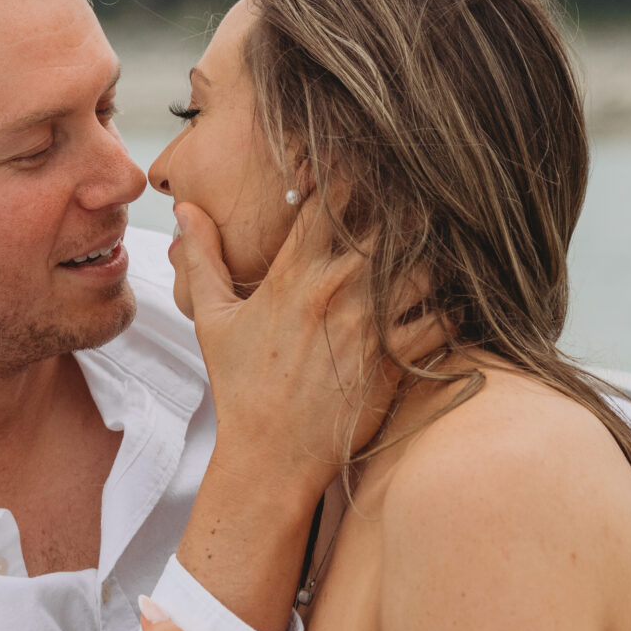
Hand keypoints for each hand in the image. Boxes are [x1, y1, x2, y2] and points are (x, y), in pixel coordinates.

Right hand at [171, 199, 443, 495]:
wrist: (270, 458)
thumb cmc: (242, 390)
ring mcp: (370, 328)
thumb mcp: (212, 320)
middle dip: (400, 212)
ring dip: (429, 259)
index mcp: (293, 276)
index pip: (329, 198)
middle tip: (405, 210)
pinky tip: (437, 309)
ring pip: (426, 267)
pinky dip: (447, 310)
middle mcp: (336, 293)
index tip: (354, 172)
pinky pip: (442, 321)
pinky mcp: (396, 362)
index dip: (347, 175)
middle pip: (389, 222)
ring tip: (425, 260)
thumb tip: (184, 209)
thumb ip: (203, 258)